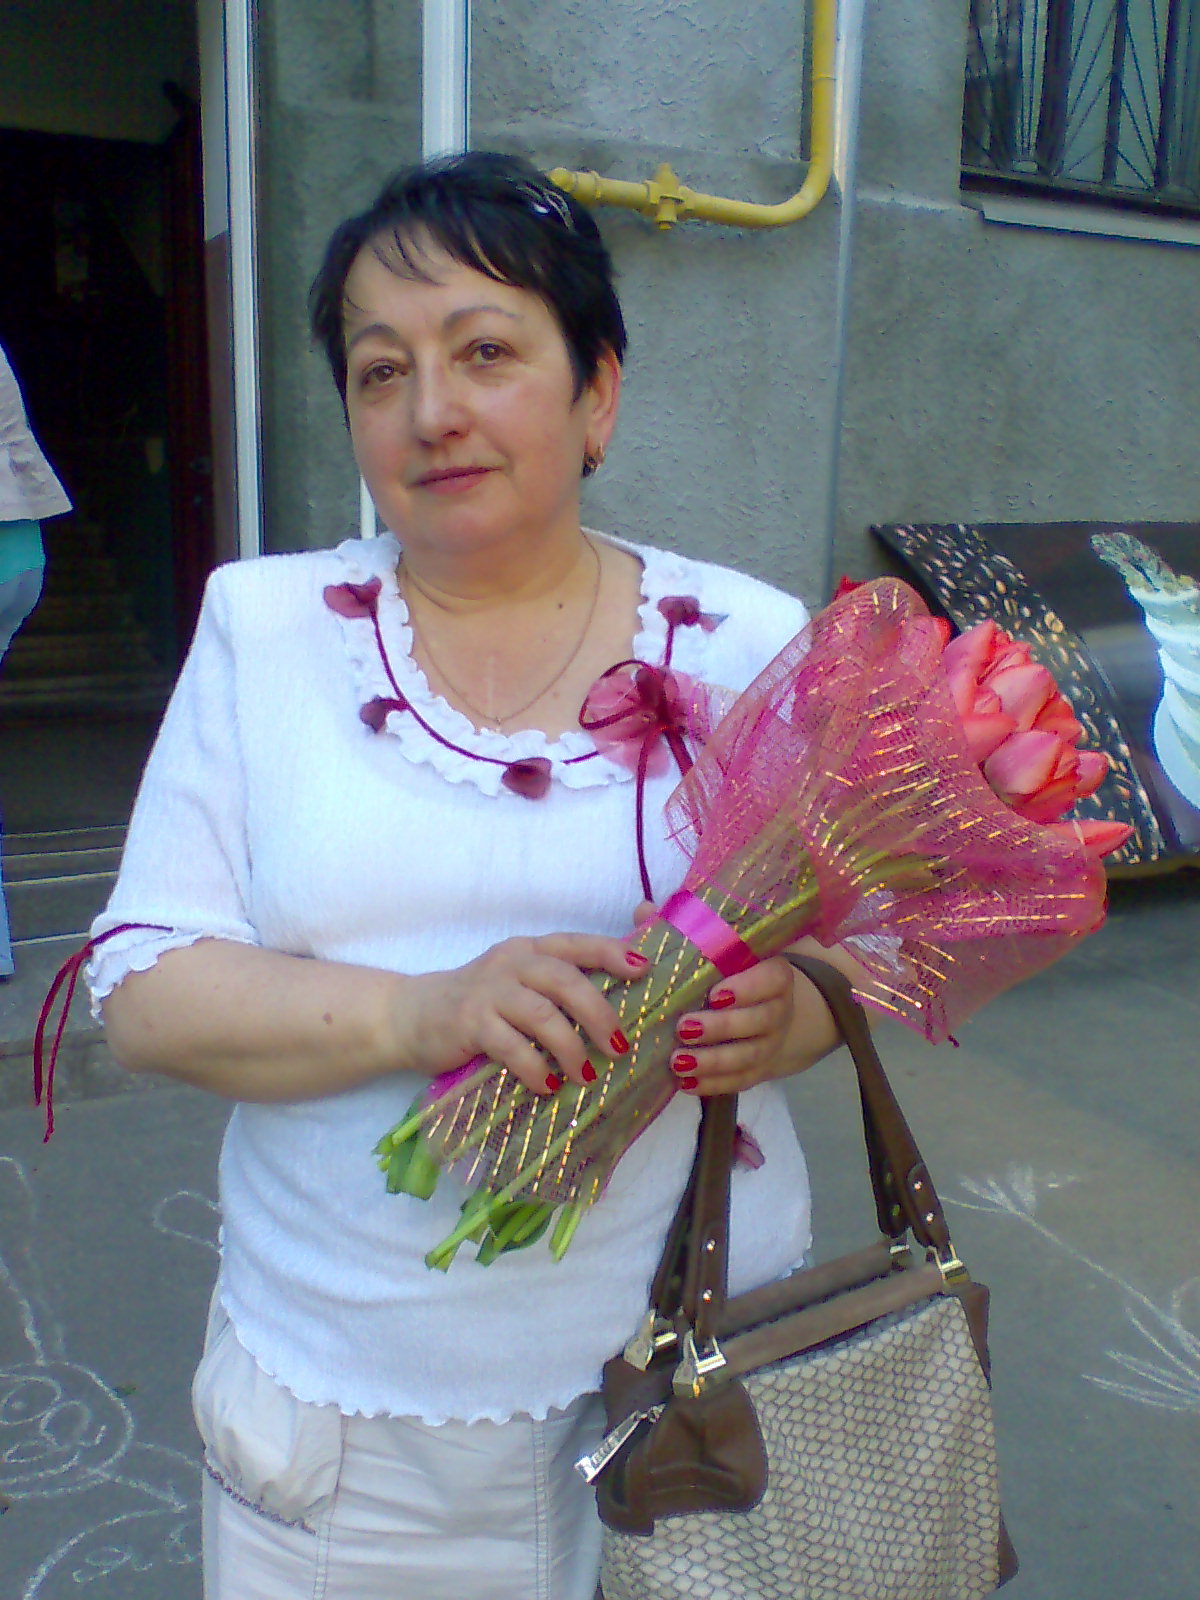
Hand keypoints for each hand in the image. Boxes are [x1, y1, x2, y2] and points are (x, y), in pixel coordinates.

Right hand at [404, 933, 647, 1096]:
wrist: (410, 1016)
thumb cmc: (477, 1006)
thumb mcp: (517, 986)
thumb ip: (555, 991)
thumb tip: (614, 1019)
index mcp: (530, 950)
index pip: (577, 945)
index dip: (613, 953)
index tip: (643, 971)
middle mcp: (512, 963)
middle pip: (566, 981)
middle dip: (599, 1015)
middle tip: (619, 1047)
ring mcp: (489, 991)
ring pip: (543, 1015)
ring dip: (571, 1048)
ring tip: (584, 1076)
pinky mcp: (469, 1021)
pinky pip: (511, 1046)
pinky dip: (535, 1068)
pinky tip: (547, 1085)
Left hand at [666, 937, 864, 1096]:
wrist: (766, 1009)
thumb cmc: (730, 971)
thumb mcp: (715, 948)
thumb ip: (682, 929)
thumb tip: (644, 911)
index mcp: (772, 973)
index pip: (772, 978)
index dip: (748, 988)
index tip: (714, 993)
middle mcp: (778, 1009)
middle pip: (759, 1021)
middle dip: (721, 1027)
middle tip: (683, 1027)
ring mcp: (771, 1043)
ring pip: (749, 1056)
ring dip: (713, 1061)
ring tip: (677, 1063)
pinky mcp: (759, 1070)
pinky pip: (741, 1082)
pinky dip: (714, 1085)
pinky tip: (685, 1085)